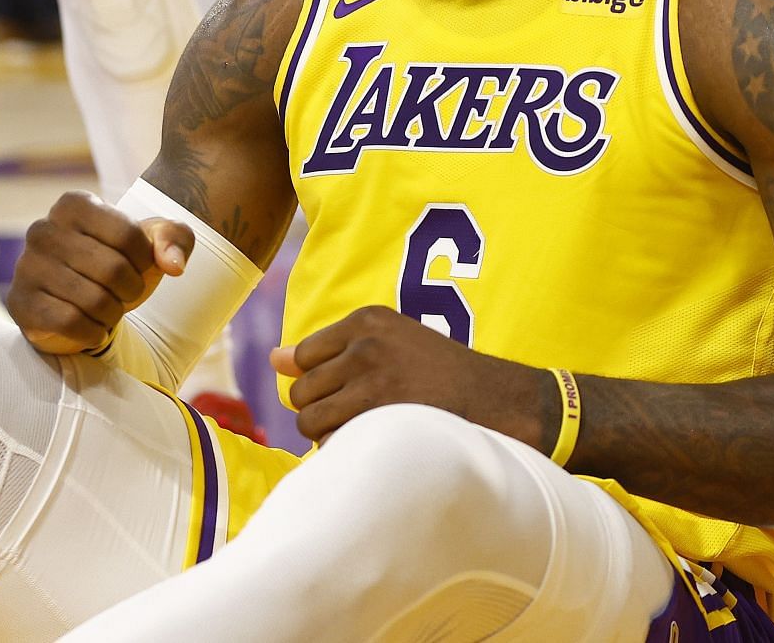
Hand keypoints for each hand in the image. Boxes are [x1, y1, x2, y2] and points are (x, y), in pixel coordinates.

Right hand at [7, 192, 194, 354]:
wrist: (81, 304)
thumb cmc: (118, 265)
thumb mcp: (152, 244)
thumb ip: (175, 239)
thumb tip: (174, 265)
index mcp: (73, 204)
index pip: (130, 235)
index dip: (145, 260)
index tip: (136, 266)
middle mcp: (43, 229)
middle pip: (114, 269)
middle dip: (130, 291)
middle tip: (122, 294)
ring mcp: (26, 266)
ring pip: (93, 300)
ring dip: (112, 314)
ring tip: (105, 309)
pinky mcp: (20, 303)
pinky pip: (70, 322)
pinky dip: (92, 332)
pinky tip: (90, 328)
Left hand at [273, 305, 553, 448]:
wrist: (499, 402)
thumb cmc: (441, 375)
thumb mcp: (390, 343)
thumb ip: (332, 350)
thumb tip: (274, 359)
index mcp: (366, 320)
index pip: (303, 357)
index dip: (320, 383)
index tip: (348, 393)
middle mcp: (365, 344)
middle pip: (301, 391)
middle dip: (320, 410)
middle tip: (358, 418)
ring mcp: (373, 381)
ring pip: (309, 420)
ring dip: (329, 434)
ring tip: (363, 433)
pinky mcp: (380, 417)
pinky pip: (333, 443)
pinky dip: (345, 452)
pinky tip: (375, 446)